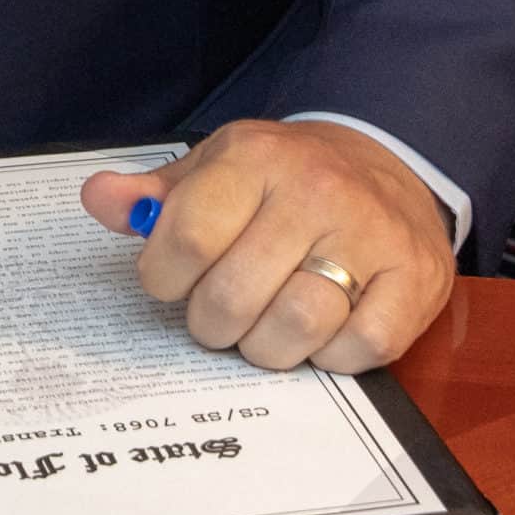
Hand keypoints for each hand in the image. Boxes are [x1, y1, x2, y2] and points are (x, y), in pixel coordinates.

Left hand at [81, 122, 456, 371]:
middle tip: (220, 315)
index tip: (172, 282)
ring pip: (294, 328)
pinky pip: (359, 349)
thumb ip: (153, 195)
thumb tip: (99, 199)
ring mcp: (371, 235)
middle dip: (212, 324)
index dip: (165, 279)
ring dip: (266, 347)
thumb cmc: (283, 183)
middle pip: (233, 296)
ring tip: (265, 326)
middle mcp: (317, 190)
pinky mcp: (416, 279)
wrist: (388, 168)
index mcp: (255, 157)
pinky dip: (332, 357)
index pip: (187, 239)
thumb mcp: (216, 172)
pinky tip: (322, 332)